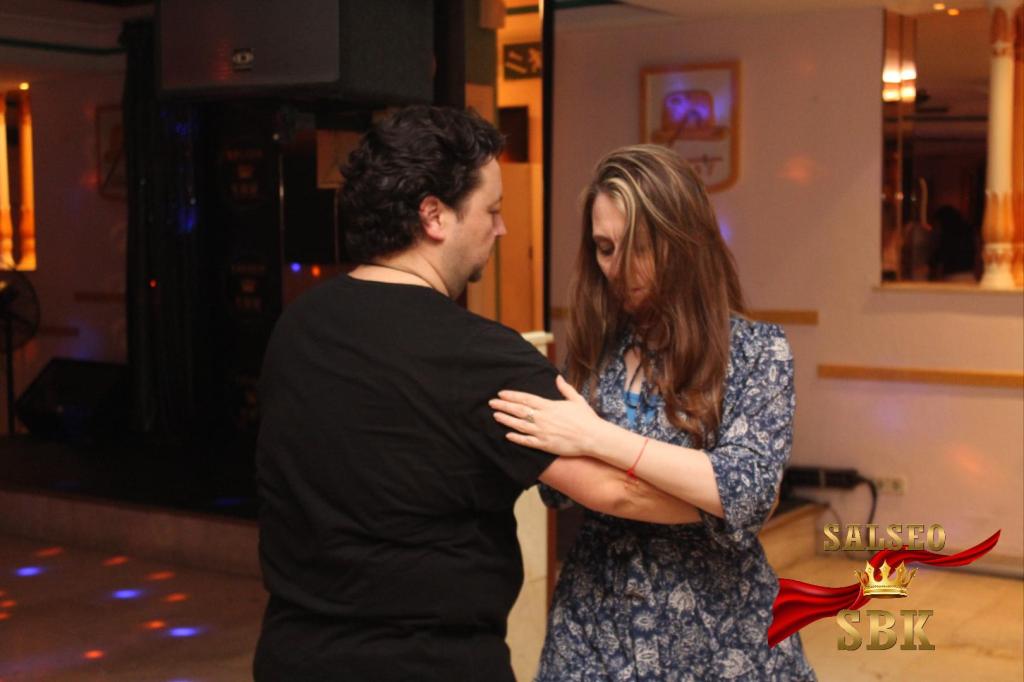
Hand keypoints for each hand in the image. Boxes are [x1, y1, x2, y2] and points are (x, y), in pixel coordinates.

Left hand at [489, 375, 605, 456]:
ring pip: (519, 425)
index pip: (526, 398)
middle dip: (504, 406)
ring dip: (506, 420)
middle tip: (491, 403)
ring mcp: (542, 432)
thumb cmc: (586, 418)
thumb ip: (565, 388)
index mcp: (549, 406)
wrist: (593, 437)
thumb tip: (557, 378)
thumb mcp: (576, 399)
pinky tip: (508, 435)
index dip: (512, 396)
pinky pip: (527, 441)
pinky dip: (516, 438)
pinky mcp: (545, 444)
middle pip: (519, 410)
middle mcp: (543, 418)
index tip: (501, 394)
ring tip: (496, 416)